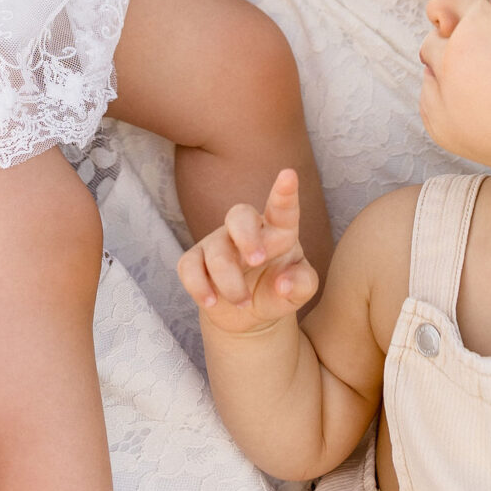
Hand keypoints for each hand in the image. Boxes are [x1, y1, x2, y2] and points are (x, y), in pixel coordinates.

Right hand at [178, 169, 318, 333]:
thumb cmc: (278, 291)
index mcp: (278, 230)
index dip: (284, 193)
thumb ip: (302, 285)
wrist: (248, 315)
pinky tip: (212, 302)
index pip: (282, 209)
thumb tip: (282, 284)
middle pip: (239, 215)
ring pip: (216, 252)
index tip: (289, 175)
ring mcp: (218, 242)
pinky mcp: (195, 260)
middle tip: (256, 260)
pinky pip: (188, 266)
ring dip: (230, 282)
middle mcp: (246, 230)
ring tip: (244, 303)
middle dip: (246, 236)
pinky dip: (199, 287)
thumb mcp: (299, 292)